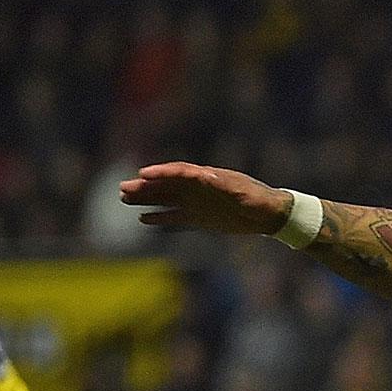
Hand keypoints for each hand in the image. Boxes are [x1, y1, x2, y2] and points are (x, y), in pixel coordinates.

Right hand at [119, 163, 294, 235]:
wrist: (269, 214)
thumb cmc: (258, 199)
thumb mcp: (244, 192)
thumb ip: (225, 185)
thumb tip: (207, 176)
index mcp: (206, 177)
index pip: (179, 172)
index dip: (161, 173)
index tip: (144, 174)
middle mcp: (197, 188)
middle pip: (167, 184)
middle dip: (145, 186)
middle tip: (123, 189)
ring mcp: (196, 202)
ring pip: (166, 199)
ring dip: (146, 199)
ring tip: (124, 198)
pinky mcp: (199, 217)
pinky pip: (175, 216)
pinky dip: (160, 217)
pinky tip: (143, 218)